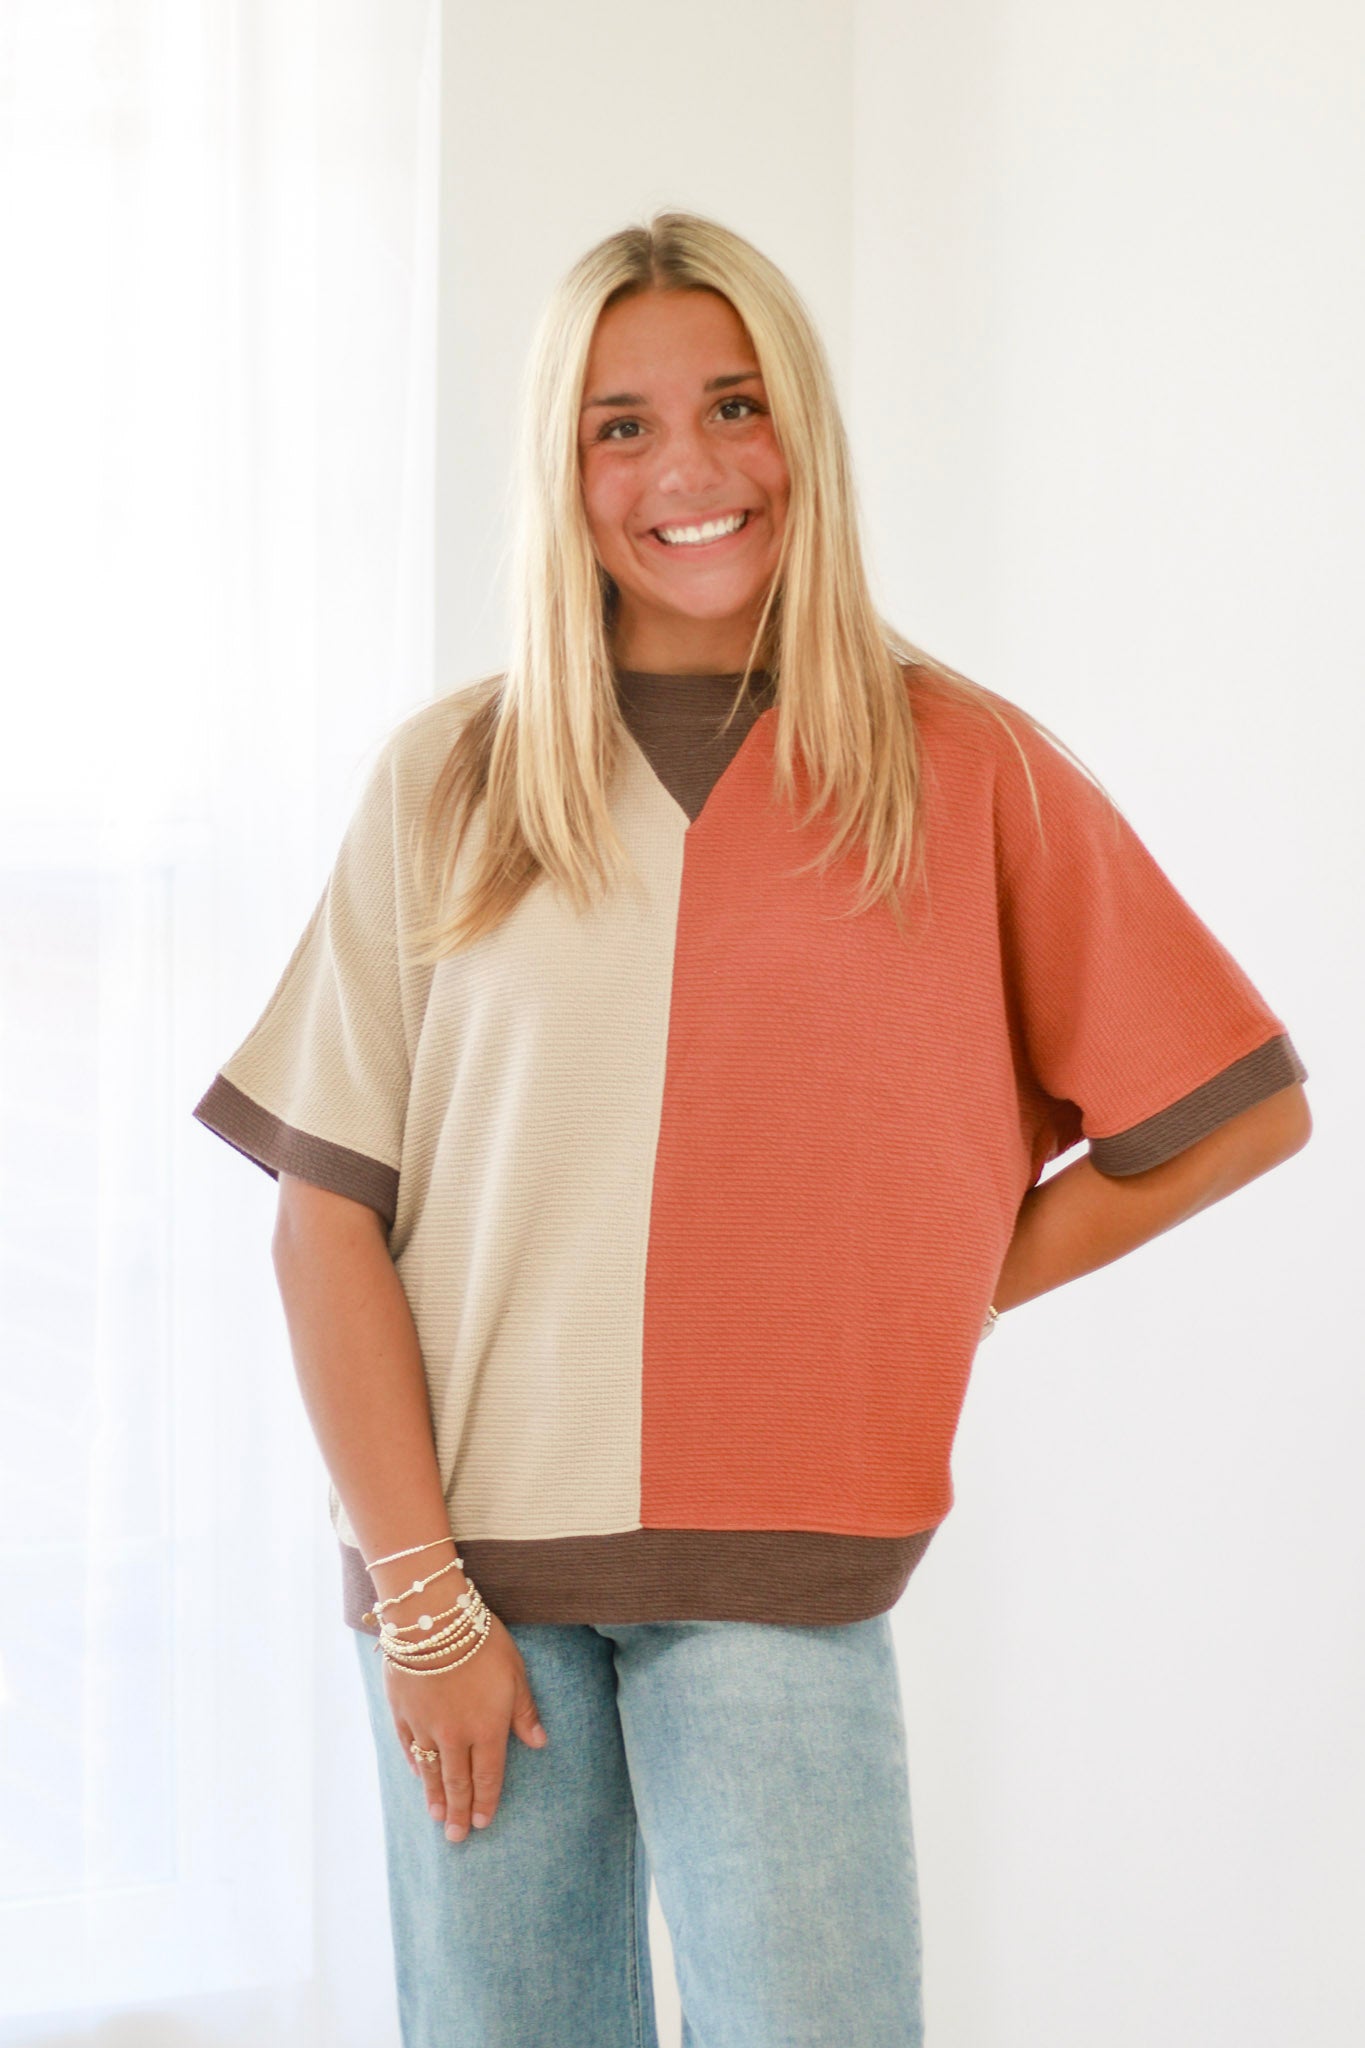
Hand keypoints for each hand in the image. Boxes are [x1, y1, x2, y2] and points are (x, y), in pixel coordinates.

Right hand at [384, 1610, 548, 1841]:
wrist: (431, 1620)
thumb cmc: (481, 1640)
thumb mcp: (515, 1671)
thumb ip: (524, 1711)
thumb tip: (539, 1742)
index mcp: (486, 1728)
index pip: (487, 1776)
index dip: (486, 1801)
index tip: (483, 1823)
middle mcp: (454, 1736)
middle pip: (457, 1782)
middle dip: (459, 1811)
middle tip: (457, 1838)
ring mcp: (425, 1727)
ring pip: (430, 1771)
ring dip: (435, 1796)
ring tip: (437, 1817)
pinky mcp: (402, 1713)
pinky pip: (409, 1747)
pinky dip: (414, 1765)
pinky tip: (417, 1776)